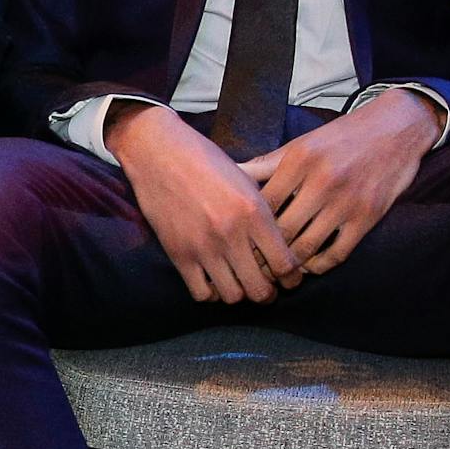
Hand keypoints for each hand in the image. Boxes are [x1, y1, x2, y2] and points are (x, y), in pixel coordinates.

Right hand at [106, 103, 302, 302]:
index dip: (292, 278)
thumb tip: (282, 241)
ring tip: (239, 282)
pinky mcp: (178, 253)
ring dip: (240, 293)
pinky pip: (202, 293)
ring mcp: (203, 246)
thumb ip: (264, 211)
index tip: (289, 279)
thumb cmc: (205, 160)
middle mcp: (231, 233)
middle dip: (268, 293)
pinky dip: (211, 292)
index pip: (285, 265)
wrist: (158, 151)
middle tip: (266, 286)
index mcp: (254, 212)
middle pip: (261, 290)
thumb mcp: (245, 178)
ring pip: (233, 297)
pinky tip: (213, 279)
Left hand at [239, 88, 439, 274]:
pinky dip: (320, 265)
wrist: (395, 128)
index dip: (248, 226)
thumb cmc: (341, 137)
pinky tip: (310, 265)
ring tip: (277, 270)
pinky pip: (338, 253)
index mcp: (298, 160)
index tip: (239, 240)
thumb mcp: (301, 144)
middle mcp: (321, 181)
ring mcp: (346, 201)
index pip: (263, 204)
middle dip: (264, 251)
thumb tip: (232, 173)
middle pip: (282, 229)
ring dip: (290, 263)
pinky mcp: (368, 217)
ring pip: (307, 246)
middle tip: (252, 265)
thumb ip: (266, 164)